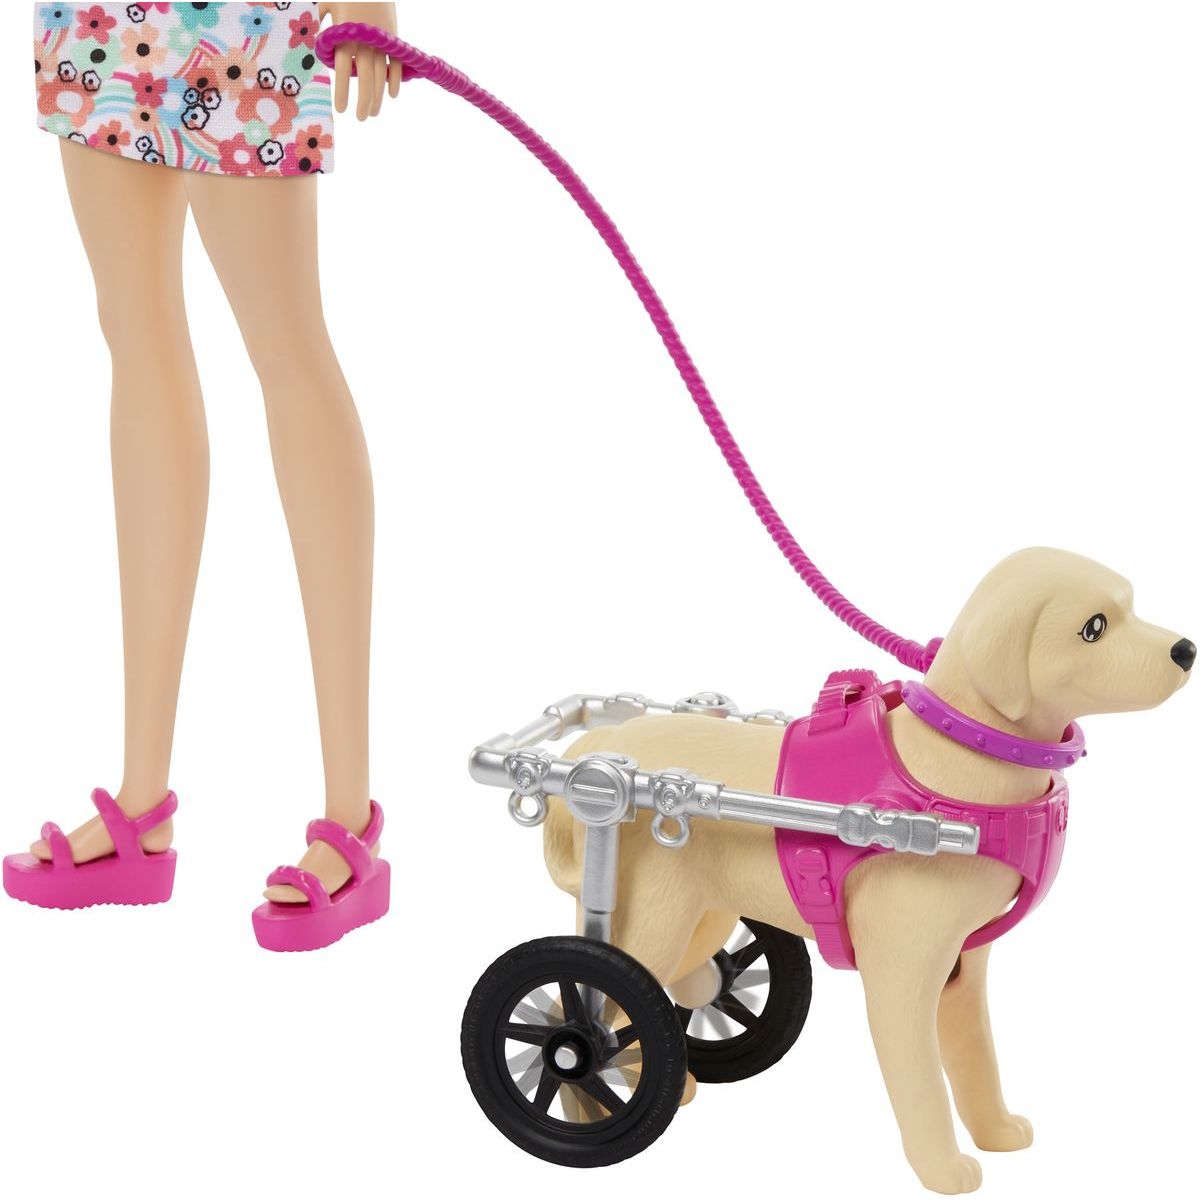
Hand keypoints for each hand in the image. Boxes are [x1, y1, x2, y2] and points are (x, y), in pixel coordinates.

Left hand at [320, 3, 401, 120]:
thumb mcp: (326, 3)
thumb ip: (316, 22)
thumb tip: (302, 40)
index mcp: (345, 36)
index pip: (343, 70)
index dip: (342, 92)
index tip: (341, 109)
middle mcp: (364, 42)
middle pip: (365, 79)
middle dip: (364, 102)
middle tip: (360, 118)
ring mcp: (381, 42)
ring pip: (381, 76)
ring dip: (378, 97)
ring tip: (373, 113)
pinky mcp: (394, 39)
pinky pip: (396, 64)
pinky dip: (395, 80)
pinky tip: (392, 95)